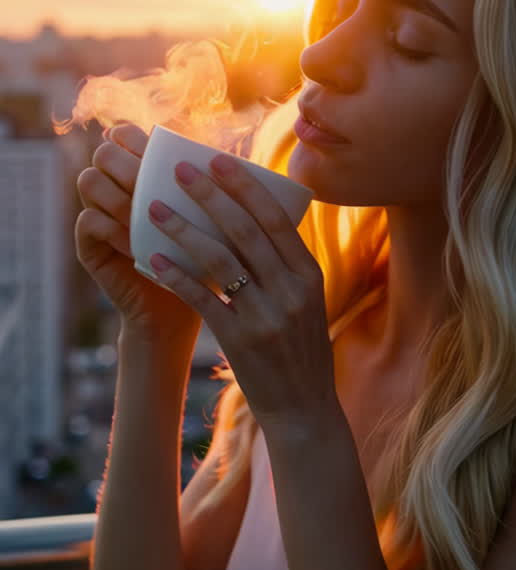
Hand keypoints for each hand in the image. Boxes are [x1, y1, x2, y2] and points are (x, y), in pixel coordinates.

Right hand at [74, 123, 201, 348]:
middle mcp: (115, 187)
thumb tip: (230, 158)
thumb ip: (214, 187)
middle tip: (154, 188)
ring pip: (90, 181)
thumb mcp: (214, 219)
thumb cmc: (210, 258)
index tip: (168, 158)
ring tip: (149, 217)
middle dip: (128, 165)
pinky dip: (113, 229)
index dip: (137, 136)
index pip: (125, 133)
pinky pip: (88, 221)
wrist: (189, 306)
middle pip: (105, 152)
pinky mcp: (89, 245)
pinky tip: (137, 245)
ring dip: (120, 195)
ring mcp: (99, 213)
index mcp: (141, 172)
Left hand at [145, 153, 336, 426]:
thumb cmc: (301, 350)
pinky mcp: (242, 341)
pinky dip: (177, 275)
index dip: (244, 186)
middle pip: (244, 230)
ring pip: (219, 259)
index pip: (275, 218)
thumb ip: (286, 265)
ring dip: (183, 229)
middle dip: (209, 195)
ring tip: (153, 209)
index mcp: (309, 274)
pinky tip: (153, 258)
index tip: (218, 160)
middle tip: (178, 171)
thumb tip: (255, 218)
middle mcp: (291, 290)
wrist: (305, 408)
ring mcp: (267, 316)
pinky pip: (203, 299)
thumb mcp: (306, 301)